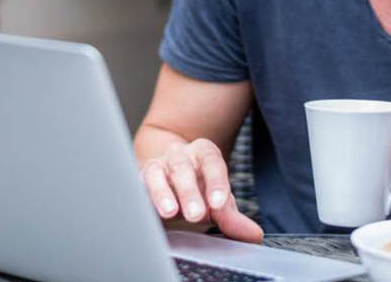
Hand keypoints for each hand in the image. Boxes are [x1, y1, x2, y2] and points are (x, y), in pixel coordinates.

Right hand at [139, 138, 263, 242]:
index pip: (212, 162)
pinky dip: (142, 198)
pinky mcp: (137, 180)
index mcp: (204, 154)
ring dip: (162, 194)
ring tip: (170, 212)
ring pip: (156, 173)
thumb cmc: (198, 189)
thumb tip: (254, 236)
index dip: (216, 183)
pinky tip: (146, 213)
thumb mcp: (217, 202)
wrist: (169, 178)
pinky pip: (136, 186)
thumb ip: (232, 217)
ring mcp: (156, 166)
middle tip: (196, 215)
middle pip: (183, 168)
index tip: (219, 205)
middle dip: (189, 192)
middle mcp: (179, 156)